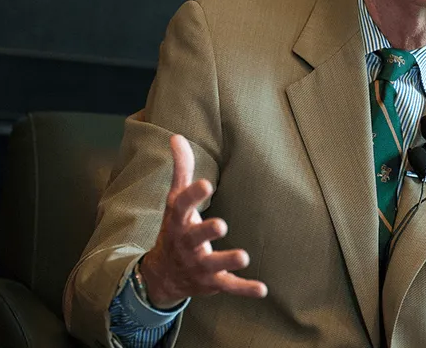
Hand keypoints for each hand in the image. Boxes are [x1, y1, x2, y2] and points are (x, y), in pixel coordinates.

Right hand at [139, 134, 267, 308]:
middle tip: (221, 225)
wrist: (163, 275)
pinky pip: (228, 287)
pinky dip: (244, 289)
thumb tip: (176, 136)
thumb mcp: (175, 200)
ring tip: (243, 256)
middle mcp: (187, 243)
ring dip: (227, 261)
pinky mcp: (212, 282)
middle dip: (207, 232)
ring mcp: (199, 265)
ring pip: (213, 264)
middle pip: (195, 237)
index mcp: (178, 221)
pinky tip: (262, 289)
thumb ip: (181, 169)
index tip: (207, 184)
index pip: (182, 206)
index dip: (194, 196)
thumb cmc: (175, 228)